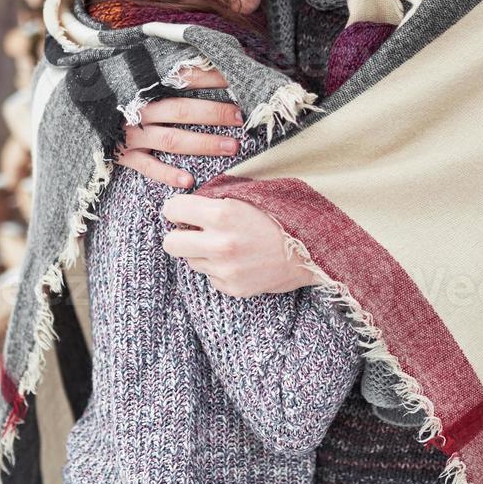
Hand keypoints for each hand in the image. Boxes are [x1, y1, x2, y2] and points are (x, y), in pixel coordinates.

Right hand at [115, 70, 243, 188]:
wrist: (71, 114)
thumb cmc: (110, 92)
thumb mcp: (128, 75)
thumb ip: (158, 70)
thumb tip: (201, 60)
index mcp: (141, 85)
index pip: (182, 78)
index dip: (209, 79)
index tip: (235, 81)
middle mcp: (137, 109)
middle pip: (182, 111)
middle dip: (214, 114)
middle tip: (241, 117)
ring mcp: (129, 134)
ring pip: (172, 140)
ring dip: (203, 143)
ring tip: (232, 147)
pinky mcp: (122, 155)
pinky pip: (147, 167)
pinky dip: (167, 174)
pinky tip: (189, 180)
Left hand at [161, 195, 314, 296]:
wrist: (312, 250)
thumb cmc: (282, 216)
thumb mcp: (250, 196)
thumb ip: (217, 198)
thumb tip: (188, 201)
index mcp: (222, 214)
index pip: (172, 210)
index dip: (177, 209)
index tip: (184, 211)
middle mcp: (219, 244)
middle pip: (170, 243)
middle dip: (179, 235)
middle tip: (194, 232)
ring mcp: (225, 269)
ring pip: (191, 261)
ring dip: (202, 253)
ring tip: (228, 246)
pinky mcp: (233, 287)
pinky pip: (211, 277)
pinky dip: (220, 270)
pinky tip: (241, 261)